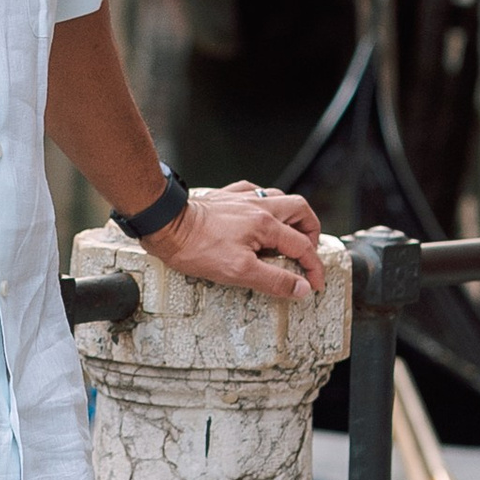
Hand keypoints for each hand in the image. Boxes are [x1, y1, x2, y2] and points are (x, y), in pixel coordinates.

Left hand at [143, 181, 322, 299]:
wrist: (166, 224)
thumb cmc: (196, 247)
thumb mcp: (239, 272)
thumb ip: (274, 280)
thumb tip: (300, 288)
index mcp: (265, 225)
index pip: (302, 247)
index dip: (313, 267)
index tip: (313, 283)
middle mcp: (258, 206)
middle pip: (300, 210)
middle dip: (311, 230)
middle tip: (308, 250)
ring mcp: (241, 199)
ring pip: (279, 198)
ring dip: (290, 216)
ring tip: (287, 233)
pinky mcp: (225, 196)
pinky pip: (253, 191)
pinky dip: (263, 203)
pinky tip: (257, 214)